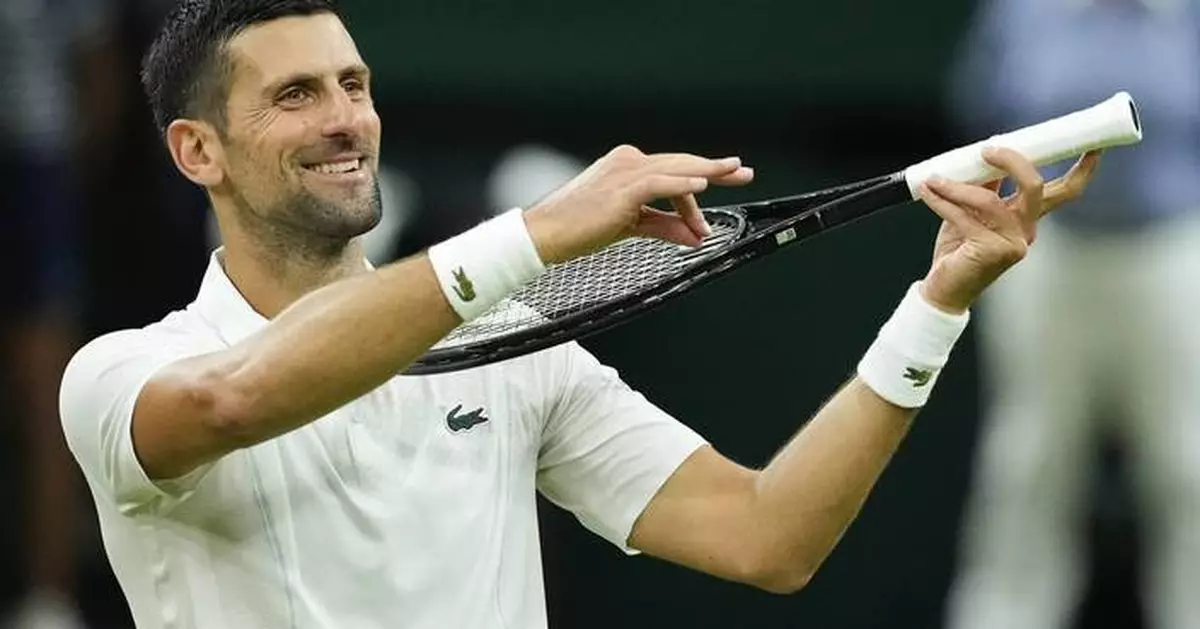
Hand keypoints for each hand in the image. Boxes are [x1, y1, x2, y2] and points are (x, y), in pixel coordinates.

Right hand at [522, 145, 754, 263]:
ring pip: (675, 169)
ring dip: (706, 173)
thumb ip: (664, 226)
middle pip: (680, 164)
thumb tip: (695, 236)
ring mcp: (624, 172)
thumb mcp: (631, 226)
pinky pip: (659, 184)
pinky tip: (703, 187)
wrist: (546, 234)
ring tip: (733, 173)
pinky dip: (682, 185)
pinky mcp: (621, 189)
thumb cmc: (580, 229)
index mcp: (627, 167)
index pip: (673, 172)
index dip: (700, 183)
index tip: (725, 184)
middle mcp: (628, 163)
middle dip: (714, 169)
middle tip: (743, 172)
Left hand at [917, 146, 1101, 312]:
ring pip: (989, 200)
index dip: (1081, 169)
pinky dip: (943, 201)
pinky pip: (964, 217)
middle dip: (1013, 161)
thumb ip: (983, 187)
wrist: (944, 288)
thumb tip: (984, 157)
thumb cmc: (959, 249)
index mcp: (1028, 219)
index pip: (1063, 192)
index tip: (1093, 146)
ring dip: (957, 186)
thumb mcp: (973, 211)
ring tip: (935, 180)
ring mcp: (1012, 243)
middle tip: (988, 148)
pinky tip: (929, 192)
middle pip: (1034, 187)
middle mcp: (1026, 231)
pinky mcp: (990, 252)